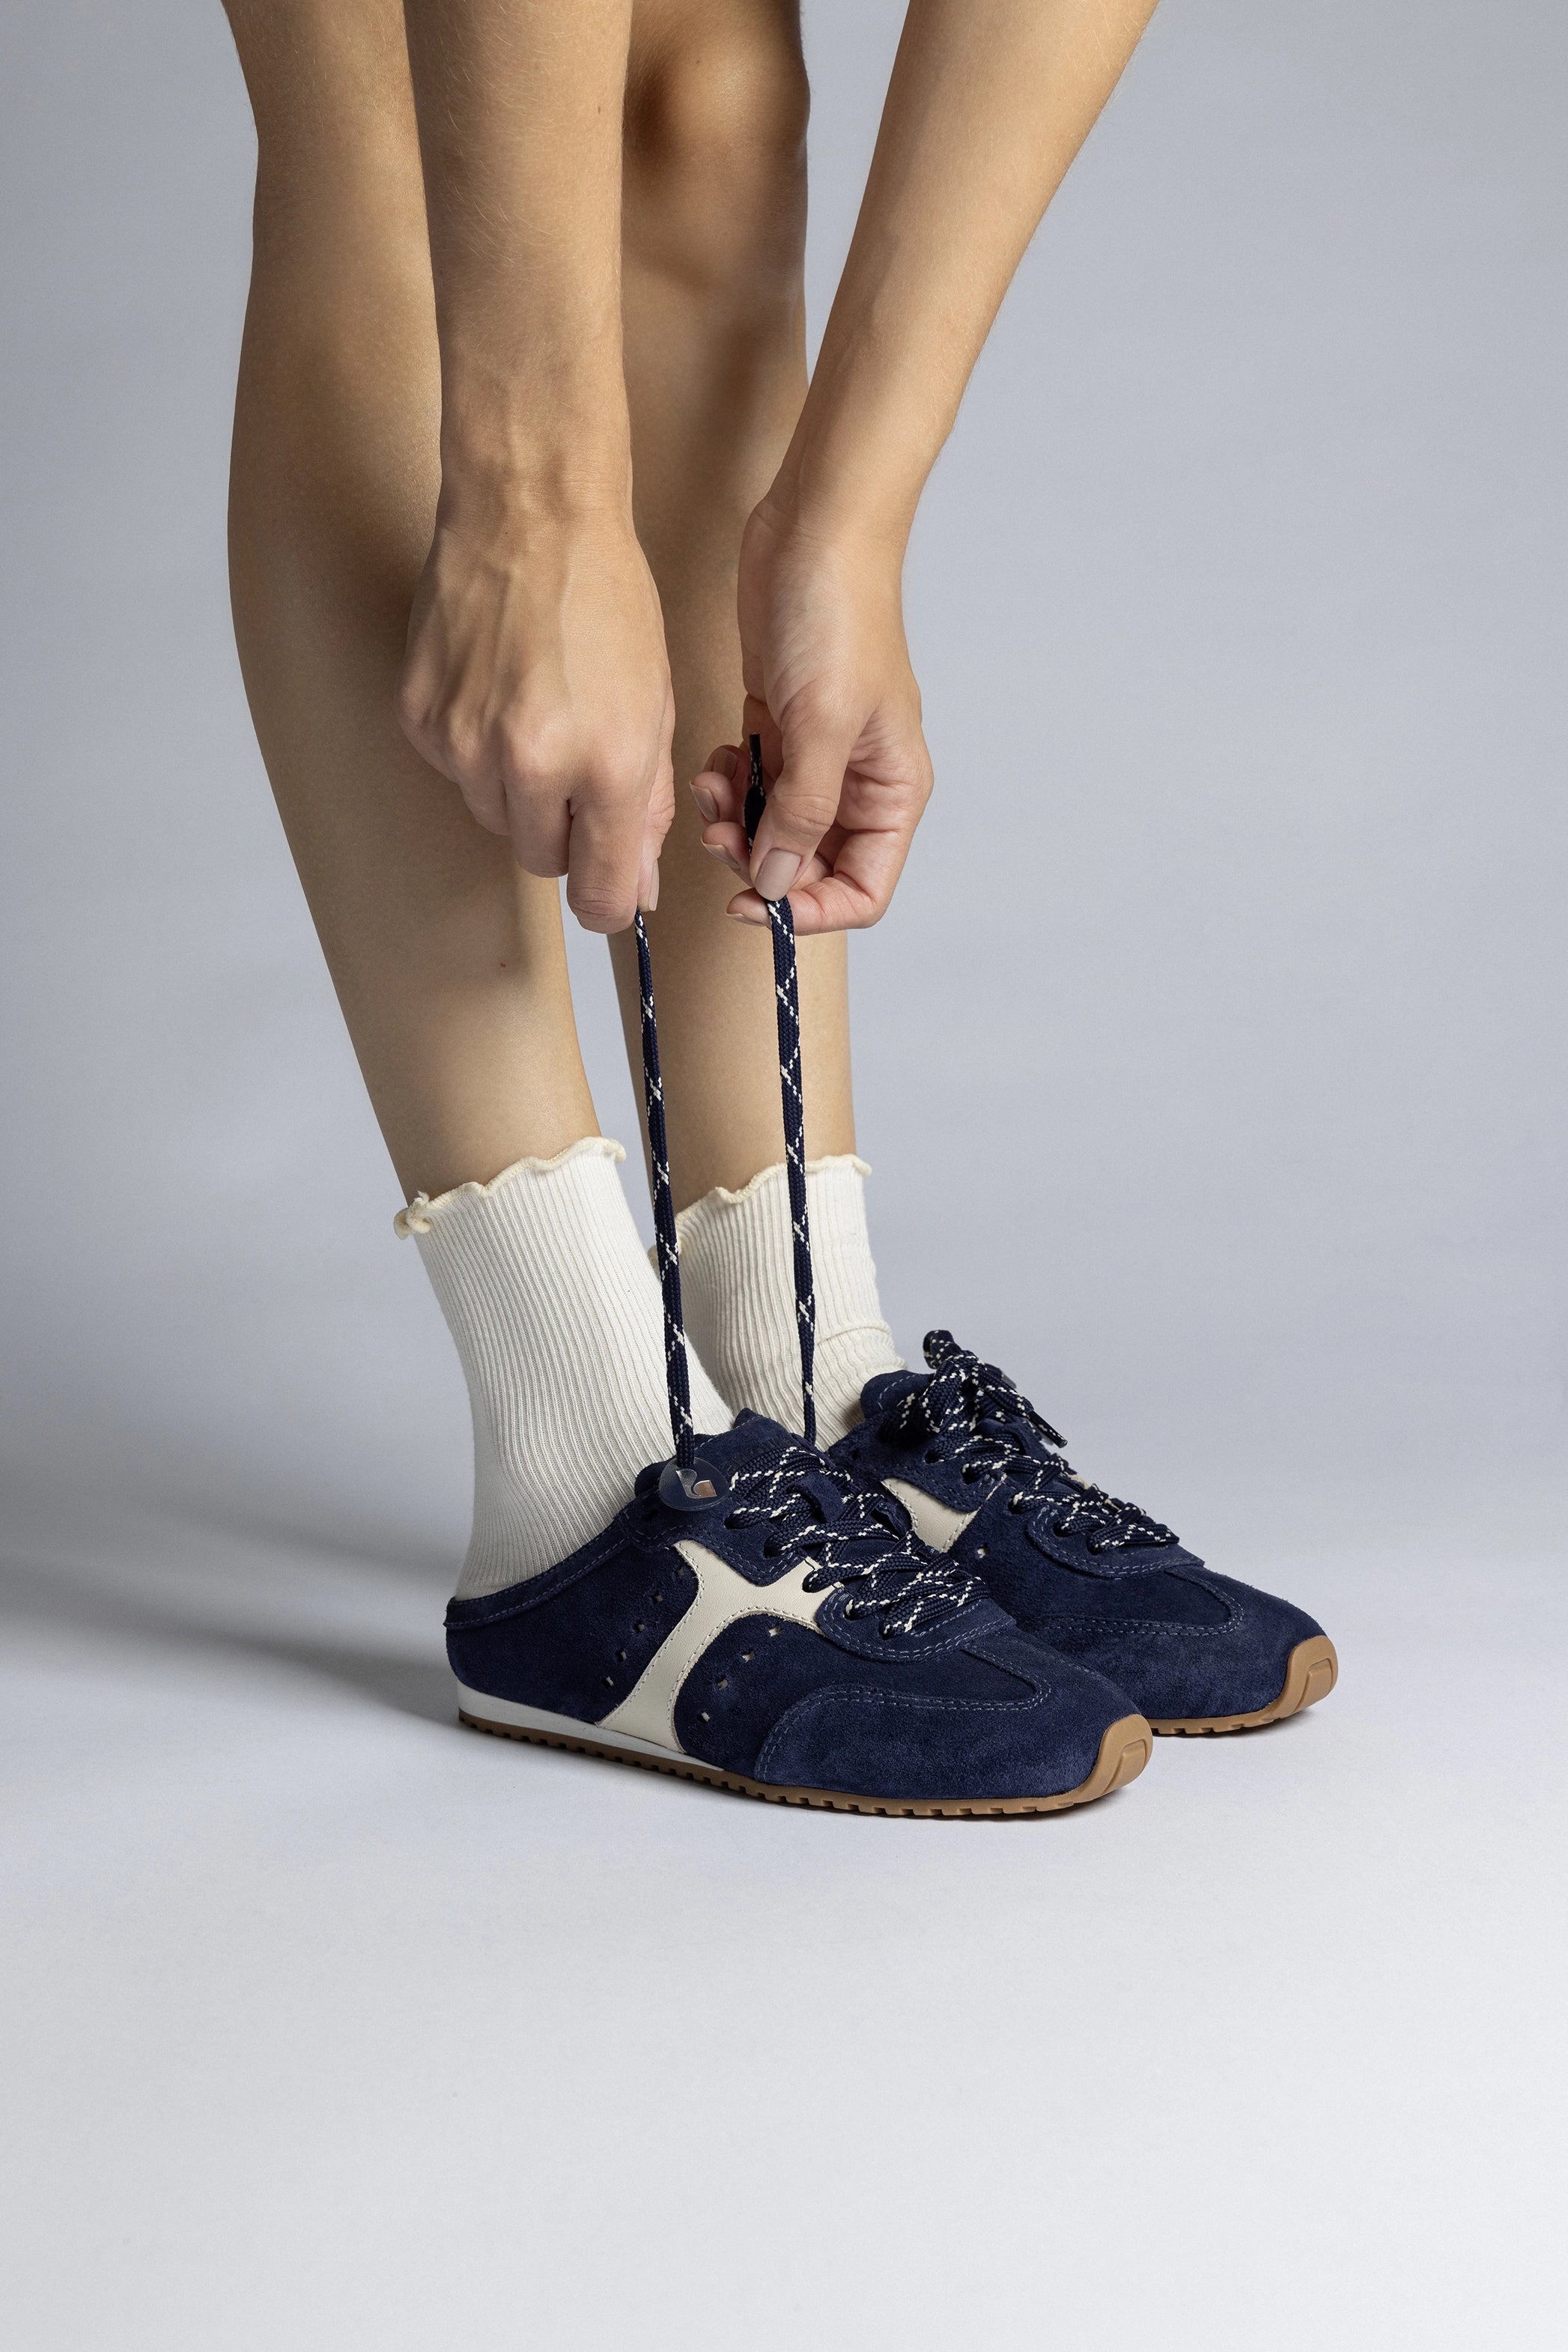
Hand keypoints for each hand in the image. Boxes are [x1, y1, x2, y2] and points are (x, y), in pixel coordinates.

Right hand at [396, 493, 674, 931]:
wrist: (529, 511)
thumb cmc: (606, 599)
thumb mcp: (657, 705)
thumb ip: (647, 806)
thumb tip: (635, 889)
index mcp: (606, 766)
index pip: (598, 893)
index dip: (608, 902)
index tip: (609, 893)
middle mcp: (529, 765)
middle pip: (541, 861)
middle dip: (564, 833)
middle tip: (579, 766)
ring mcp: (464, 743)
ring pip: (494, 818)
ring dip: (518, 790)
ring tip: (538, 712)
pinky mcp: (418, 717)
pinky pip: (452, 771)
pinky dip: (476, 747)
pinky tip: (496, 688)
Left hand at [691, 496, 933, 933]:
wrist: (815, 529)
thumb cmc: (837, 615)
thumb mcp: (820, 727)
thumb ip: (800, 815)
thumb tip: (779, 885)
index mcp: (891, 790)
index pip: (863, 890)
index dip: (811, 910)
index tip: (754, 903)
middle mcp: (859, 781)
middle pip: (809, 866)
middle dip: (760, 861)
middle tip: (718, 837)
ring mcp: (818, 754)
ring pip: (773, 827)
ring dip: (736, 822)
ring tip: (711, 790)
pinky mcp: (781, 725)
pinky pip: (752, 784)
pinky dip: (729, 784)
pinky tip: (715, 759)